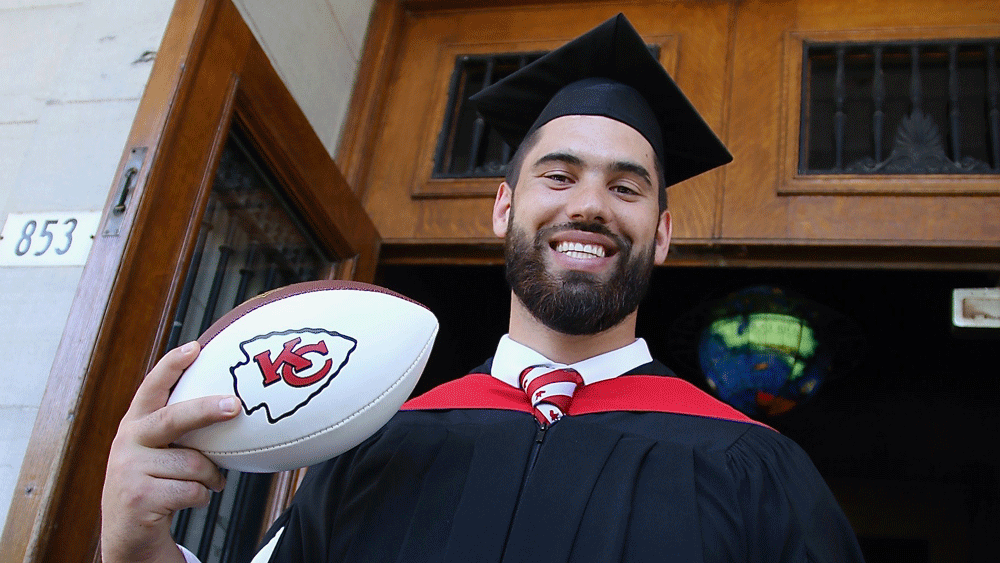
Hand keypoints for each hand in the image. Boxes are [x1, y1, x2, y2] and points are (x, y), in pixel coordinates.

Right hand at [101, 341, 240, 562]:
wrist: (129, 535)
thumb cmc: (157, 486)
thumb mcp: (161, 453)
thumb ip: (180, 430)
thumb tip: (232, 404)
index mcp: (135, 425)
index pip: (151, 388)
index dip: (171, 366)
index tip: (195, 347)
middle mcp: (127, 442)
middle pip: (173, 418)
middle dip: (207, 409)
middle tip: (236, 404)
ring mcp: (129, 470)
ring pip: (193, 462)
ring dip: (210, 475)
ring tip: (209, 481)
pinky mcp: (138, 498)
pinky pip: (191, 490)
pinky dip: (201, 496)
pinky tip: (191, 499)